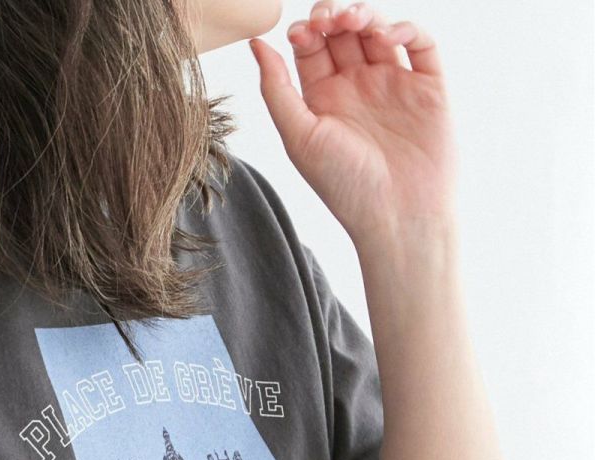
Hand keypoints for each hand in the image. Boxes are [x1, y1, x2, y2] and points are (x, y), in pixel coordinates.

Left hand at [249, 2, 458, 249]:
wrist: (398, 216)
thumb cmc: (345, 186)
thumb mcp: (299, 137)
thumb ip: (276, 89)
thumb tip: (255, 42)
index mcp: (324, 101)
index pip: (312, 48)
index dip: (306, 30)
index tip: (300, 33)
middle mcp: (358, 88)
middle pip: (343, 32)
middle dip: (332, 14)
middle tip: (328, 19)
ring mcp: (394, 84)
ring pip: (379, 30)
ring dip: (365, 14)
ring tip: (353, 20)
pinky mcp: (428, 86)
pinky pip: (420, 42)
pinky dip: (405, 27)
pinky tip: (386, 36)